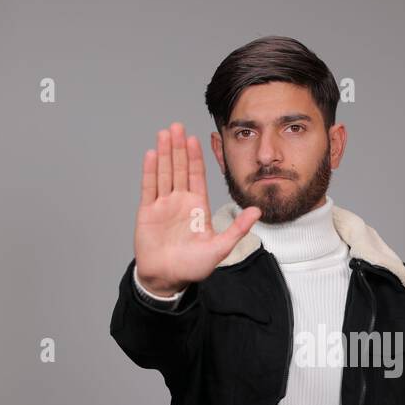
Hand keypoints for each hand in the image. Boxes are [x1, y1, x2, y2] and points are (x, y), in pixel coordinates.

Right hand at [133, 122, 261, 295]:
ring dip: (165, 153)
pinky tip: (152, 154)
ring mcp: (163, 205)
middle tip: (177, 126)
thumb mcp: (220, 247)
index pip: (197, 176)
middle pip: (179, 169)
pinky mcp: (147, 211)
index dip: (195, 157)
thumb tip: (257, 211)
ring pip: (164, 173)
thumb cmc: (193, 266)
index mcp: (198, 207)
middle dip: (178, 148)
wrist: (167, 278)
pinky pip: (149, 187)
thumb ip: (238, 228)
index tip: (195, 139)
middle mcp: (180, 201)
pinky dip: (150, 171)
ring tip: (164, 133)